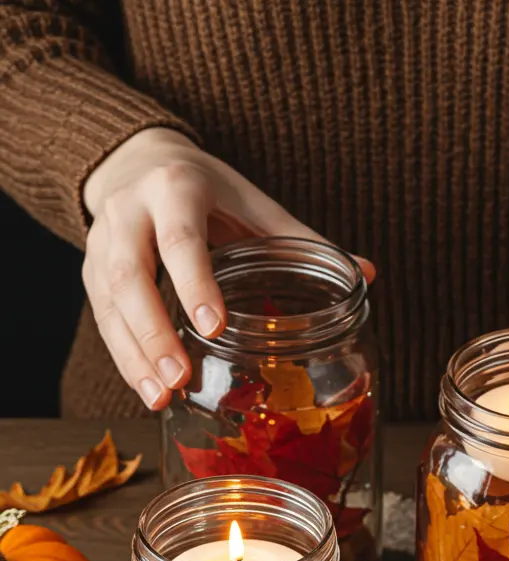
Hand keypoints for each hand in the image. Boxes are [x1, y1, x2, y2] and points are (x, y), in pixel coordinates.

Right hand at [82, 128, 374, 410]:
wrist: (136, 162)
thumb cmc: (207, 193)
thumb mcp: (253, 206)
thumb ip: (302, 242)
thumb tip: (367, 275)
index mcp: (176, 190)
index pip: (180, 238)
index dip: (194, 281)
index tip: (213, 326)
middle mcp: (129, 212)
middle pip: (130, 275)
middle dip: (153, 332)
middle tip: (179, 380)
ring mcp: (102, 243)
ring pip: (108, 304)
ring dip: (133, 355)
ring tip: (161, 398)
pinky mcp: (90, 272)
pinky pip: (101, 320)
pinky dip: (124, 358)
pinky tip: (148, 390)